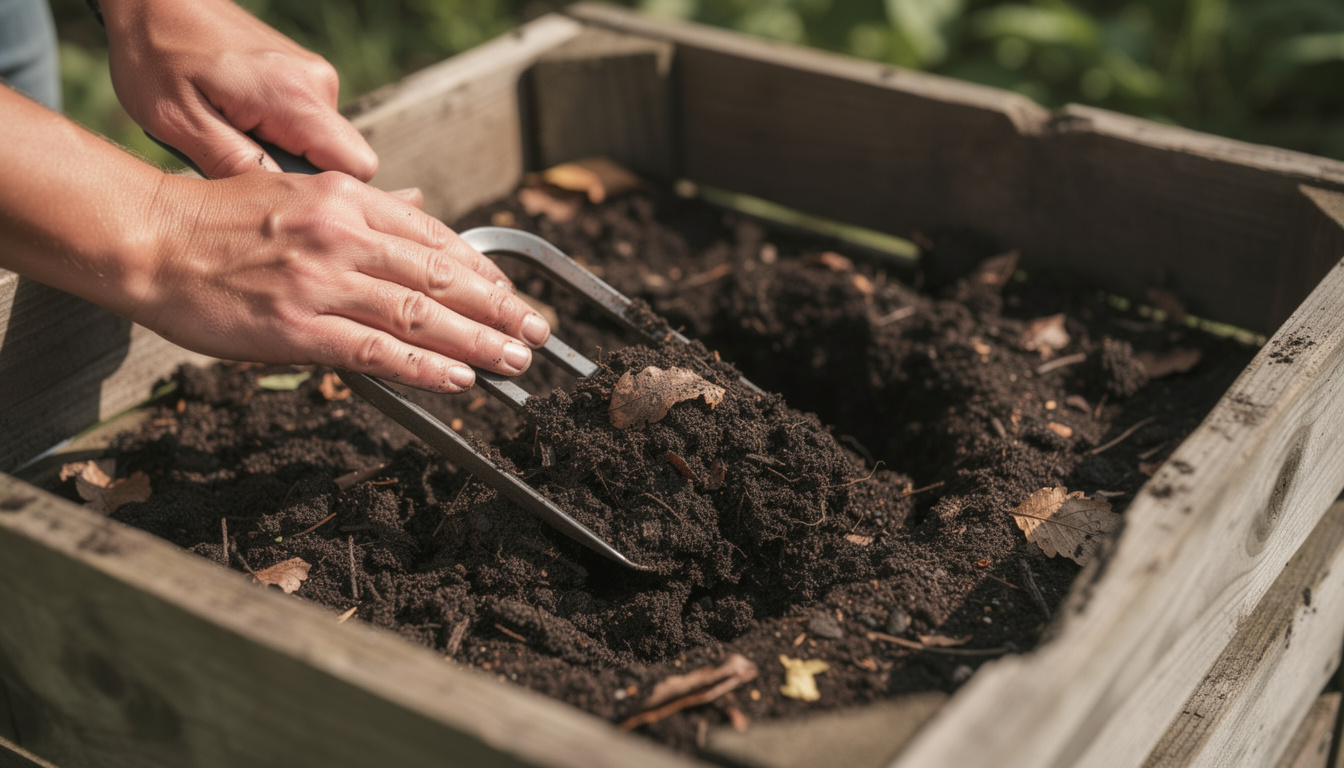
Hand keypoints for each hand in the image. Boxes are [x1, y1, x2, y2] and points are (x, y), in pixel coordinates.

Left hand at [101, 0, 377, 179]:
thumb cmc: (157, 53)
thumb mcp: (180, 122)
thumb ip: (235, 166)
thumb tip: (281, 207)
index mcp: (294, 97)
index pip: (356, 170)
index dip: (324, 195)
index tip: (277, 198)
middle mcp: (318, 83)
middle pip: (341, 161)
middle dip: (297, 176)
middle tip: (237, 164)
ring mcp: (314, 76)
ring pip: (322, 145)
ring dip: (282, 153)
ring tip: (228, 135)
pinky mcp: (304, 74)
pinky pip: (308, 125)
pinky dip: (277, 134)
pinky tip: (235, 119)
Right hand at [133, 170, 550, 391]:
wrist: (151, 240)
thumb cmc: (220, 219)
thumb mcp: (298, 191)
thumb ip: (363, 205)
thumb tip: (418, 205)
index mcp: (346, 201)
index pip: (435, 238)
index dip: (483, 272)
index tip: (512, 295)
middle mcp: (343, 237)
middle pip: (441, 277)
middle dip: (498, 308)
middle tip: (536, 331)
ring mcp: (322, 283)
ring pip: (420, 315)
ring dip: (477, 341)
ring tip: (514, 360)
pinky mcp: (298, 329)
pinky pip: (378, 351)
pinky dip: (425, 366)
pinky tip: (460, 378)